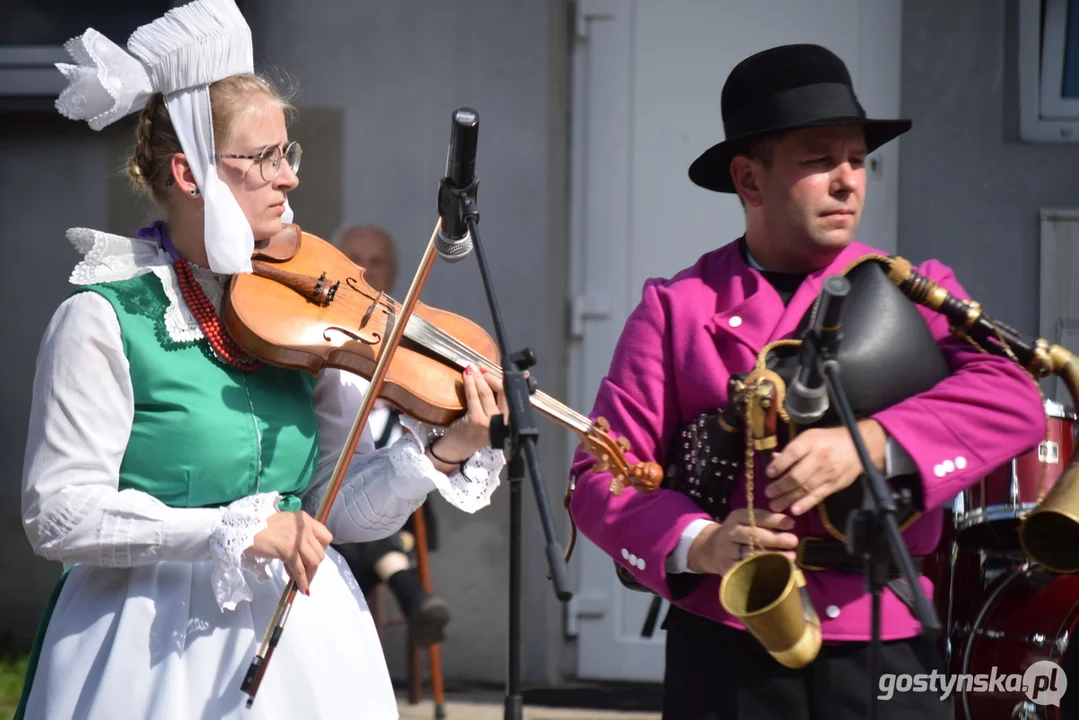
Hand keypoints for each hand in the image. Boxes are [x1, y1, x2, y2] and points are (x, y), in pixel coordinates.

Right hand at [247, 510, 332, 594]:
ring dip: (309, 575)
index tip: (312, 559)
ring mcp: (297, 539)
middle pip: (320, 552)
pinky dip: (302, 581)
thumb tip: (302, 556)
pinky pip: (300, 570)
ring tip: (301, 582)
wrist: (244, 529)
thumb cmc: (260, 527)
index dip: (321, 550)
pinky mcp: (289, 550)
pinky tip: (302, 589)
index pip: (326, 537)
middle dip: (313, 566)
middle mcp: (304, 527)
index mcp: (304, 519)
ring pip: (313, 562)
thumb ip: (295, 536)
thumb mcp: (284, 525)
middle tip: (303, 573)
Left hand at [428, 363, 508, 471]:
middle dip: (491, 377)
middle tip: (482, 369)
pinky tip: (466, 375)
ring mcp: (490, 422)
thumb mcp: (491, 417)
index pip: (513, 394)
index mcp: (511, 420)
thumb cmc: (474, 431)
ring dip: (479, 378)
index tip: (500, 370)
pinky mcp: (476, 420)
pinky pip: (474, 397)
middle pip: (503, 391)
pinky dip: (470, 384)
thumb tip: (499, 376)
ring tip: (472, 369)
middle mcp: (504, 422)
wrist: (458, 449)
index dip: (506, 380)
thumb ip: (497, 401)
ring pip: (486, 392)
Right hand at [686, 509, 797, 575]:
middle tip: (793, 541)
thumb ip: (764, 521)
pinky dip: (762, 571)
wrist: (711, 548)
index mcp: (736, 517)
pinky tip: (777, 571)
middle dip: (774, 538)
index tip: (791, 524)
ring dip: (772, 556)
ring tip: (790, 558)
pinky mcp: (727, 569)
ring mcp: (726, 552)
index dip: (774, 520)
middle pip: (751, 535)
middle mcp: (729, 533)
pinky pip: (746, 570)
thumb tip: (789, 524)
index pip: (755, 517)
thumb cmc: (739, 533)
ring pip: (749, 554)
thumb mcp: (746, 520)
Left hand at [764, 419, 886, 515]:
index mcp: (811, 441)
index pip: (792, 453)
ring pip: (805, 488)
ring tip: (774, 505)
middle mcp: (819, 457)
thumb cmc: (829, 440)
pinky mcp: (835, 485)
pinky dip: (805, 504)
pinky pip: (818, 496)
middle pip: (797, 475)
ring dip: (788, 499)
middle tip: (768, 493)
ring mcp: (828, 473)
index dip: (778, 465)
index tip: (768, 474)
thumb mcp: (810, 436)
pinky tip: (794, 510)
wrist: (859, 446)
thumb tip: (773, 459)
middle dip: (780, 487)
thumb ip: (792, 449)